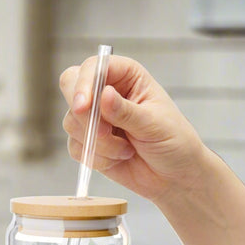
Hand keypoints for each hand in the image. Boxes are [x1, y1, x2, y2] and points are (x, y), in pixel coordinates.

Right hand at [60, 55, 207, 201]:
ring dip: (98, 143)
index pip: (93, 68)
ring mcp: (95, 119)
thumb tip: (104, 95)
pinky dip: (96, 158)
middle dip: (83, 115)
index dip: (84, 84)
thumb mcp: (154, 124)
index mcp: (126, 76)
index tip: (84, 107)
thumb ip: (126, 112)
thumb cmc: (173, 142)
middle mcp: (106, 93)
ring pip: (72, 123)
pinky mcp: (89, 143)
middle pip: (70, 88)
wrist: (173, 176)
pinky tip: (118, 159)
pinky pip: (76, 148)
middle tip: (103, 133)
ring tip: (126, 150)